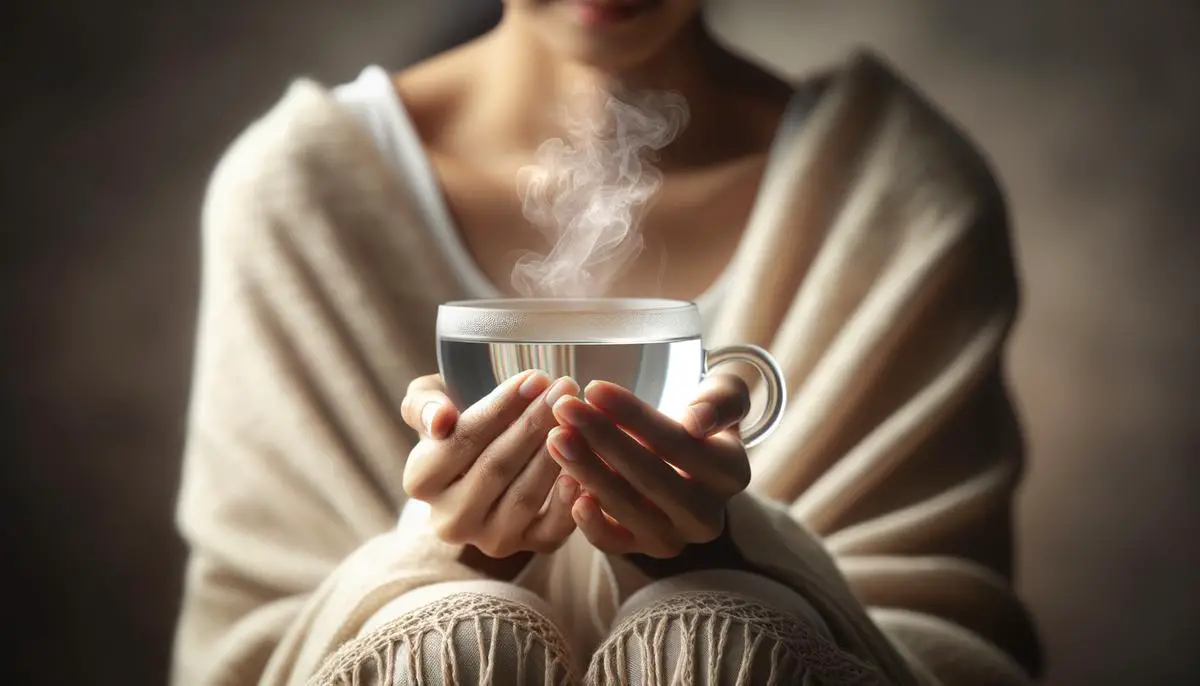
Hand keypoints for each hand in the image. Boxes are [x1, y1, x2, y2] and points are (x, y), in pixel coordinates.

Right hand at [401, 371, 580, 563]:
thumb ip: (426, 405)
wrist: (487, 459)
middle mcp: (450, 519)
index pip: (461, 441)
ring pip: (525, 497)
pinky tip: (584, 468)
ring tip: (579, 417)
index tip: (534, 378)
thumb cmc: (461, 423)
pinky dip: (568, 500)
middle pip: (496, 467)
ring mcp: (490, 539)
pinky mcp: (529, 548)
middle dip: (535, 424)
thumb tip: (440, 421)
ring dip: (556, 454)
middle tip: (566, 389)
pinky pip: (552, 529)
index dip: (500, 408)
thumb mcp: (433, 402)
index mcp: (420, 481)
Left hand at [545, 375, 752, 559]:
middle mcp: (706, 514)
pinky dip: (589, 521)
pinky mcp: (641, 551)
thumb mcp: (721, 393)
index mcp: (732, 473)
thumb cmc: (699, 416)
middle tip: (565, 410)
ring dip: (588, 472)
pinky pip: (613, 543)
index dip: (635, 416)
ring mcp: (674, 538)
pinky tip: (568, 487)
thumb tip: (695, 422)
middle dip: (604, 440)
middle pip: (651, 477)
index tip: (594, 387)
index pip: (679, 443)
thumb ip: (720, 399)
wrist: (685, 458)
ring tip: (556, 437)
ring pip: (628, 509)